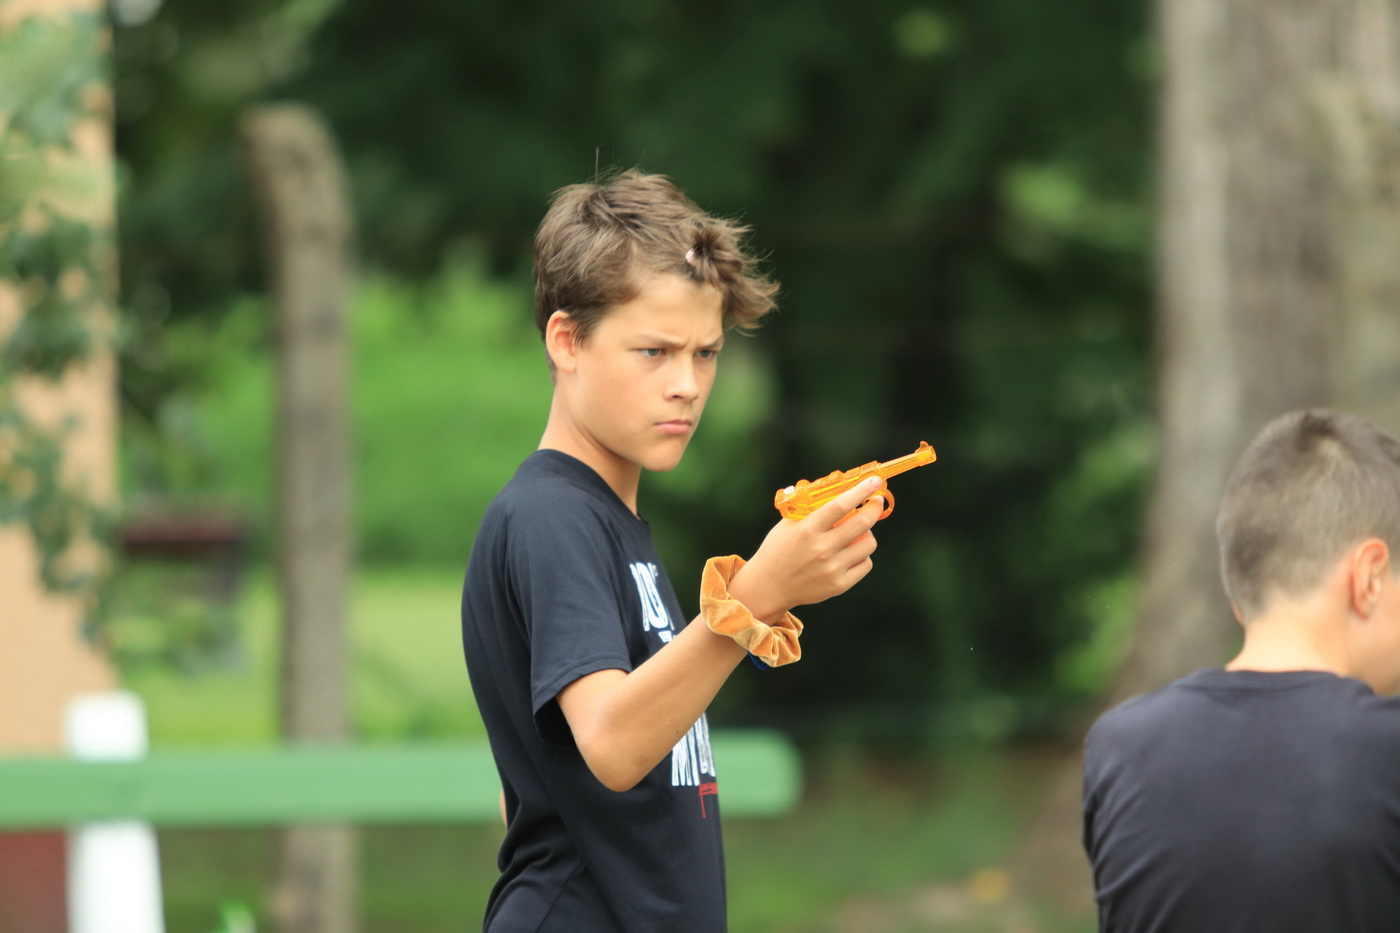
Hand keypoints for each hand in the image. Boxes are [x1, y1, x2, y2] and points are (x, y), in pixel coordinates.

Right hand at [728, 476, 883, 620]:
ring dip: (867, 534)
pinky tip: (850, 553)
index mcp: (807, 530)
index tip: (875, 482)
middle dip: (875, 508)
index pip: (840, 505)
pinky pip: (866, 564)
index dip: (860, 491)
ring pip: (869, 544)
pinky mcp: (839, 585)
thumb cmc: (779, 549)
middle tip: (876, 502)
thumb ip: (812, 508)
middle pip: (862, 523)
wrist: (769, 587)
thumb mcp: (788, 524)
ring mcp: (832, 569)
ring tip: (856, 533)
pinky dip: (862, 555)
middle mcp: (821, 549)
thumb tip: (839, 489)